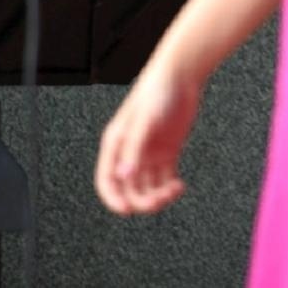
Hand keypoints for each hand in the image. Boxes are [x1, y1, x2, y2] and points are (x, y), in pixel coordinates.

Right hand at [95, 62, 204, 215]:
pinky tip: (179, 185)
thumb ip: (134, 150)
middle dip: (143, 200)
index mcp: (116, 145)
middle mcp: (130, 153)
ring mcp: (149, 154)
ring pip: (147, 188)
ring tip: (174, 189)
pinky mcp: (167, 153)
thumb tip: (124, 177)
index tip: (127, 210)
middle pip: (129, 189)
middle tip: (160, 199)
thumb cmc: (157, 92)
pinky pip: (164, 179)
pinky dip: (170, 188)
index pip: (107, 181)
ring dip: (158, 196)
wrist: (181, 76)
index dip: (113, 199)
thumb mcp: (144, 122)